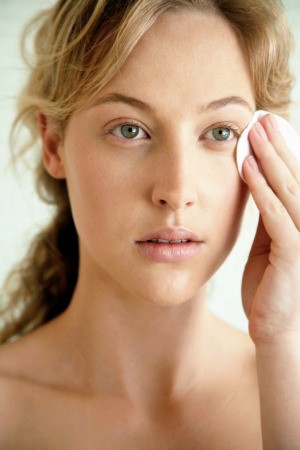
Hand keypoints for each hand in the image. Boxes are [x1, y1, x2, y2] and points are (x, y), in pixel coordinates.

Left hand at [241, 114, 299, 344]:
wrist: (274, 328)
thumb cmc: (268, 286)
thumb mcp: (266, 244)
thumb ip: (266, 216)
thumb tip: (256, 184)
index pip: (293, 179)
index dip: (280, 151)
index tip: (264, 126)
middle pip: (294, 178)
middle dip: (276, 146)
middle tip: (261, 118)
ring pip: (287, 190)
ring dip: (269, 159)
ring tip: (253, 133)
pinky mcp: (294, 255)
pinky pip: (275, 216)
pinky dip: (260, 190)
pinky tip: (246, 168)